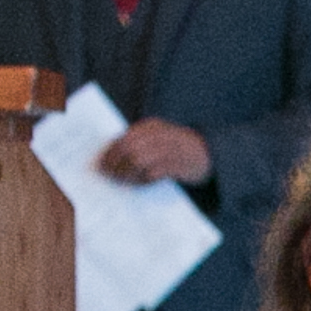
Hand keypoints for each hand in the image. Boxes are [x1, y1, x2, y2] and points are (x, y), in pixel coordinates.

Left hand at [95, 118, 211, 187]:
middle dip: (115, 163)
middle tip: (108, 175)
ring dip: (127, 173)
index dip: (111, 152)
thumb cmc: (178, 148)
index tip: (102, 164)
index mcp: (152, 126)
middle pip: (129, 149)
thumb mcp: (159, 137)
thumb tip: (113, 158)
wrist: (209, 153)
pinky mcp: (177, 165)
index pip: (124, 138)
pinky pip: (153, 173)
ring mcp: (169, 150)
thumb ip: (140, 143)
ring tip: (121, 181)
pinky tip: (138, 184)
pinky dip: (143, 180)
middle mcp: (159, 135)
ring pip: (139, 160)